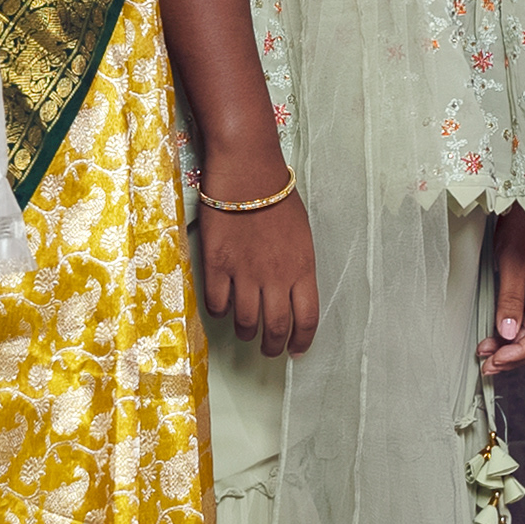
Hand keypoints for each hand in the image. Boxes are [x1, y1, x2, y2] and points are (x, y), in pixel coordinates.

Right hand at [199, 173, 321, 353]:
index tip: (297, 351)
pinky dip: (220, 313)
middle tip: (269, 351)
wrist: (247, 172)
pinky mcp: (217, 267)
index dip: (302, 340)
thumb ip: (297, 266)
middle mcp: (276, 277)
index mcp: (303, 268)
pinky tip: (222, 309)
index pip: (307, 317)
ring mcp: (245, 274)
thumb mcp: (301, 234)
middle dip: (272, 346)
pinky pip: (217, 305)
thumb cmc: (277, 197)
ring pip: (245, 322)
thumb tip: (291, 290)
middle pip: (275, 327)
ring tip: (246, 333)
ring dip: (246, 333)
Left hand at [482, 211, 524, 370]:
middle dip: (512, 357)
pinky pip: (518, 319)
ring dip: (506, 347)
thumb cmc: (522, 227)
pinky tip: (490, 337)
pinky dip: (504, 332)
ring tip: (484, 356)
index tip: (498, 358)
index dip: (522, 352)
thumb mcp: (513, 262)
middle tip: (486, 367)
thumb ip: (511, 298)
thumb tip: (508, 334)